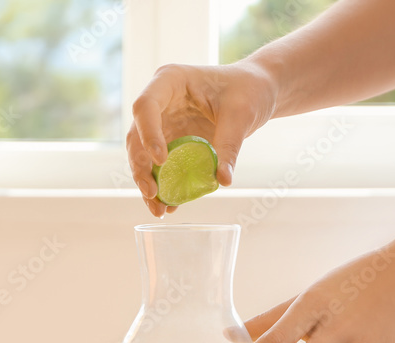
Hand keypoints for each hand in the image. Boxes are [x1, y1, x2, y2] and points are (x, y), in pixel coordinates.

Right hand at [127, 62, 277, 216]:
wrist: (257, 91)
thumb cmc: (248, 90)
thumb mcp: (241, 115)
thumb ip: (229, 145)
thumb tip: (222, 180)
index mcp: (170, 81)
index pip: (145, 106)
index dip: (148, 134)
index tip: (161, 160)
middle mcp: (160, 103)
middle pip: (136, 136)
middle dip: (141, 168)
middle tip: (152, 193)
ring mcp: (163, 124)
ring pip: (144, 156)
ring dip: (148, 183)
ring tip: (159, 209)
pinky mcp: (172, 142)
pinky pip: (162, 167)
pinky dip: (164, 186)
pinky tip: (169, 207)